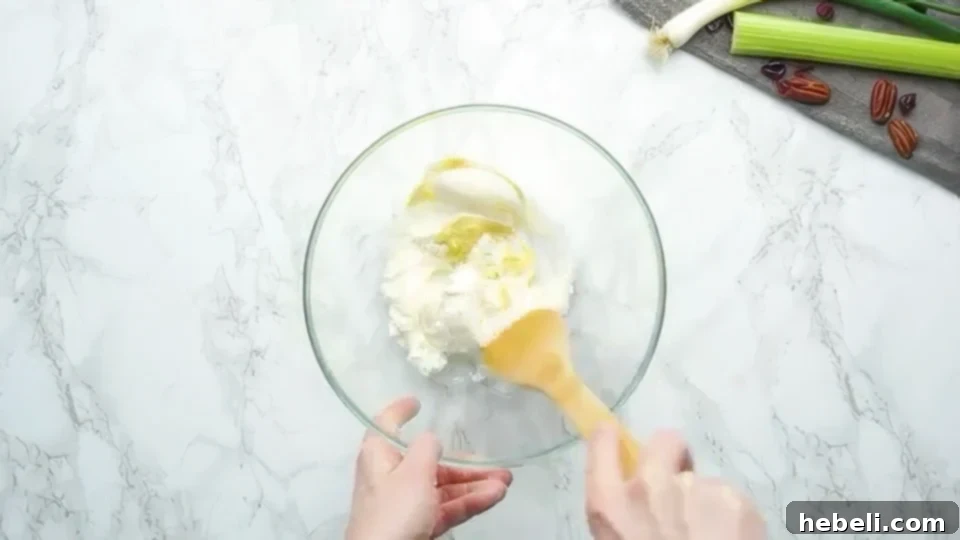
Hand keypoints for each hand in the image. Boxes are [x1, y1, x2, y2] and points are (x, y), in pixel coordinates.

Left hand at [345, 396, 512, 539]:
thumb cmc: (393, 510)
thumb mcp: (413, 472)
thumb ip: (426, 449)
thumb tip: (432, 438)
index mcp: (379, 455)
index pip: (387, 424)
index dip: (401, 410)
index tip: (418, 402)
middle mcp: (391, 475)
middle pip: (429, 461)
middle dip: (465, 463)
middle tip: (495, 462)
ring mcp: (405, 503)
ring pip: (443, 487)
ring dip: (474, 484)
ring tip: (505, 482)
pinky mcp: (417, 525)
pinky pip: (446, 508)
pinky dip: (468, 502)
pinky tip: (494, 497)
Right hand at [585, 424, 765, 539]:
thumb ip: (624, 517)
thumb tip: (635, 506)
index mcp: (610, 504)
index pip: (603, 441)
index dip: (613, 439)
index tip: (620, 444)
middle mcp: (649, 487)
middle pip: (664, 441)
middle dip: (674, 456)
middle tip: (680, 486)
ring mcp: (695, 489)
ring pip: (703, 480)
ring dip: (705, 501)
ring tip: (709, 537)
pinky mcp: (735, 500)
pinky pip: (731, 500)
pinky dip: (733, 520)